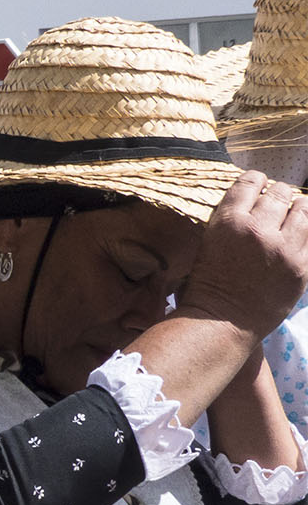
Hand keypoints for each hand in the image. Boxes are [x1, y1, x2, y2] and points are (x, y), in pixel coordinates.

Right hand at [179, 170, 307, 338]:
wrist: (220, 323)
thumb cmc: (205, 286)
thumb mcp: (207, 244)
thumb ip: (230, 220)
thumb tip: (253, 202)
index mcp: (228, 221)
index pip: (250, 181)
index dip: (255, 182)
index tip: (257, 186)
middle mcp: (257, 229)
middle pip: (279, 192)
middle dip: (277, 196)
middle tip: (273, 206)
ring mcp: (284, 247)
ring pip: (303, 209)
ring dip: (296, 211)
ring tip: (289, 220)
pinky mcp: (301, 266)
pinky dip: (304, 233)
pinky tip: (295, 239)